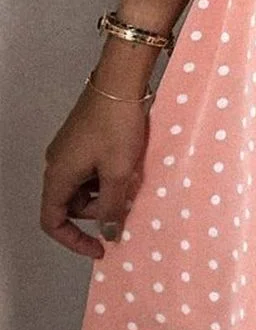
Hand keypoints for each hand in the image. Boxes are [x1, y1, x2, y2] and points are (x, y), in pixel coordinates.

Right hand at [39, 83, 148, 258]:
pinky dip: (106, 175)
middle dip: (97, 211)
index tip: (99, 248)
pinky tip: (126, 166)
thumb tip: (109, 233)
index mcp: (58, 175)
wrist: (120, 82)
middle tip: (125, 202)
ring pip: (83, 187)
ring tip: (129, 180)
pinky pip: (89, 169)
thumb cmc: (117, 125)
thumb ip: (112, 206)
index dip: (73, 240)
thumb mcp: (119, 172)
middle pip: (70, 204)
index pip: (53, 221)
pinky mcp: (81, 139)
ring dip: (105, 191)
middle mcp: (56, 163)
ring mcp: (68, 149)